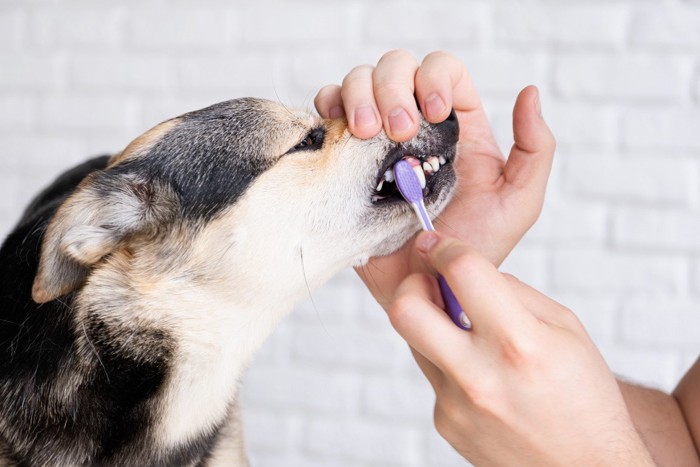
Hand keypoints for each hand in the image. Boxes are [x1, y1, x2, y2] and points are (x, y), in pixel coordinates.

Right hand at [315, 50, 555, 309]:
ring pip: (358, 80)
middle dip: (393, 88)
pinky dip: (328, 104)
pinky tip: (341, 129)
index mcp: (456, 126)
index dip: (435, 79)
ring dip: (359, 95)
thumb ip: (535, 150)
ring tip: (367, 135)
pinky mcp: (344, 156)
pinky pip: (328, 109)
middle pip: (396, 67)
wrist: (421, 289)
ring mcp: (375, 139)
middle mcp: (414, 125)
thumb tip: (529, 92)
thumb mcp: (517, 204)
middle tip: (397, 133)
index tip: (435, 114)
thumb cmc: (470, 251)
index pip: (442, 71)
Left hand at [389, 231, 653, 465]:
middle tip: (430, 282)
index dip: (443, 247)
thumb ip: (513, 292)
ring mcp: (455, 404)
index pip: (461, 273)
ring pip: (415, 340)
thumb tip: (467, 270)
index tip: (437, 243)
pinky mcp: (444, 422)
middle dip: (411, 282)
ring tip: (471, 335)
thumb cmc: (585, 397)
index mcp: (519, 343)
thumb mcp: (567, 330)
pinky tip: (483, 377)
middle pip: (404, 309)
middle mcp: (479, 375)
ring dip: (433, 323)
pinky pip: (433, 374)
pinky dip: (449, 362)